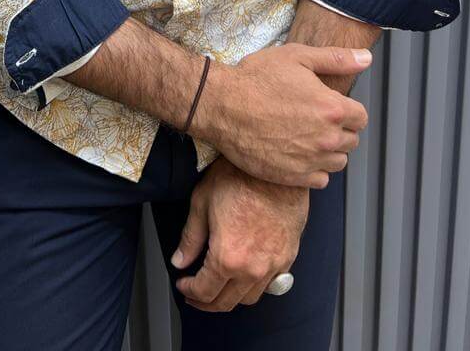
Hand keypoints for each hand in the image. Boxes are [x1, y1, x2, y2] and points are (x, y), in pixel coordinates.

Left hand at [170, 156, 309, 311]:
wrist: (276, 166)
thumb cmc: (240, 176)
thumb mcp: (202, 202)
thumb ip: (190, 237)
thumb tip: (180, 260)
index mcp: (228, 257)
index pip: (204, 291)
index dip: (189, 291)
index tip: (184, 285)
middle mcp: (252, 268)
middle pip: (226, 302)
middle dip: (206, 302)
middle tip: (196, 294)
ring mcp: (274, 265)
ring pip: (249, 298)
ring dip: (231, 297)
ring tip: (219, 286)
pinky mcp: (289, 257)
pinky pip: (270, 284)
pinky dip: (254, 286)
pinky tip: (244, 274)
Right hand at [189, 42, 369, 187]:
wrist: (222, 105)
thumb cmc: (257, 78)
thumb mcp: (296, 57)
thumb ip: (336, 59)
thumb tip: (366, 58)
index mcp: (332, 108)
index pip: (361, 117)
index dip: (347, 109)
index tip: (329, 104)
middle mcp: (326, 138)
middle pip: (351, 141)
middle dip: (339, 129)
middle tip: (314, 118)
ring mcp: (310, 160)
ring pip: (338, 162)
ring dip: (329, 150)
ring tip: (307, 136)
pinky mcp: (293, 177)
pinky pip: (321, 180)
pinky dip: (314, 169)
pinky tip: (298, 153)